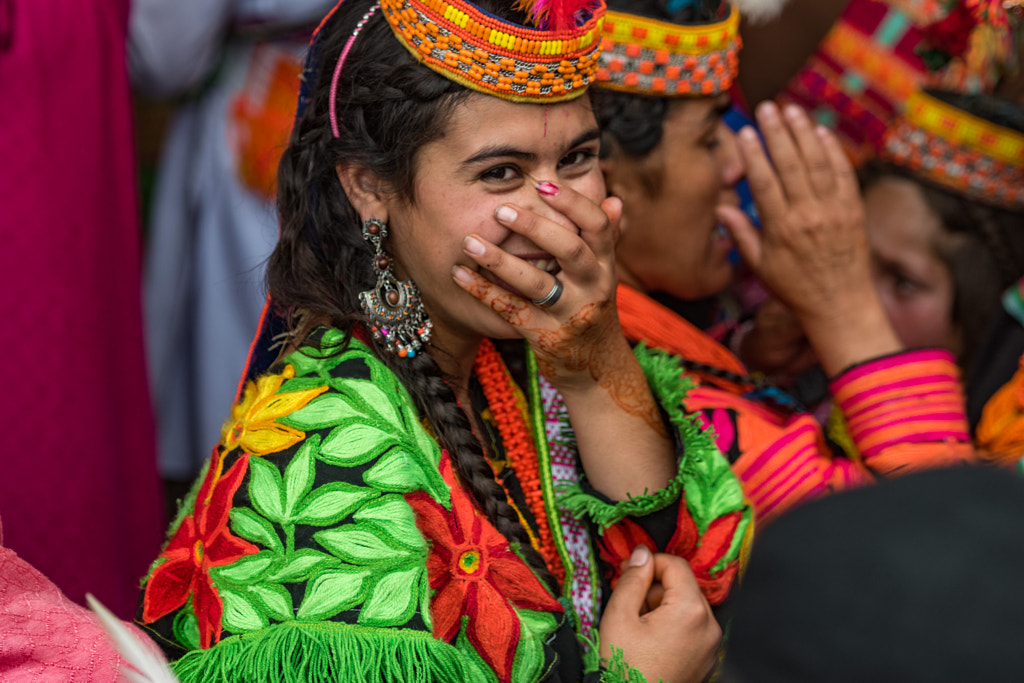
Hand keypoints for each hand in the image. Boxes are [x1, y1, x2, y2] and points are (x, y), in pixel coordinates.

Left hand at [452, 182, 628, 389]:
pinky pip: (510, 309)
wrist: (596, 368)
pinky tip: (459, 274)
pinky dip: (482, 291)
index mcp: (605, 265)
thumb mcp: (603, 275)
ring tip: (469, 241)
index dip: (573, 203)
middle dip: (535, 227)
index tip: (544, 183)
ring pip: (536, 282)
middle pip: (569, 249)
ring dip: (499, 260)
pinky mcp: (546, 335)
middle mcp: (593, 287)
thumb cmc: (591, 308)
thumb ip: (604, 239)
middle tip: (502, 209)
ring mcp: (570, 313)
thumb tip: (613, 199)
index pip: (597, 226)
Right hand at [599, 546, 720, 682]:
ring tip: (640, 631)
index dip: (649, 563)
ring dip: (663, 608)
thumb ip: (632, 579)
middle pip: (683, 586)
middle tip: (630, 608)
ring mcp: (712, 645)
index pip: (675, 565)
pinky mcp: (708, 659)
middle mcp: (710, 625)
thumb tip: (642, 553)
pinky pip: (692, 628)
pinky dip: (673, 626)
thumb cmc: (625, 667)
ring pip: (687, 607)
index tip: (629, 574)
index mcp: (691, 610)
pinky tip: (652, 643)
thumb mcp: (620, 616)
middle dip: (655, 590)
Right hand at [718, 102, 900, 374]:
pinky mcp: (854, 209)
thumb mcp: (760, 267)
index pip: (765, 183)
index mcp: (782, 230)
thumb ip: (741, 235)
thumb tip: (721, 209)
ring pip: (818, 163)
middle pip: (791, 165)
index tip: (746, 133)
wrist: (841, 304)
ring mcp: (834, 210)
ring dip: (804, 133)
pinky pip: (843, 173)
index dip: (755, 155)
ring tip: (792, 110)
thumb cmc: (795, 288)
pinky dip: (833, 151)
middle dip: (778, 133)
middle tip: (768, 107)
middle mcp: (809, 216)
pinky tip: (821, 132)